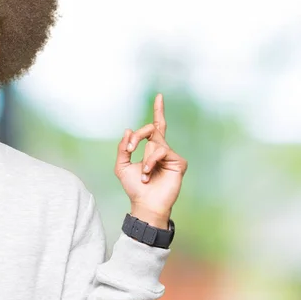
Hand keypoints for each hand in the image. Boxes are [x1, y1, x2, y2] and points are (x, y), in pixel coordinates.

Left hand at [114, 93, 187, 227]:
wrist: (145, 203)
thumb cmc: (134, 187)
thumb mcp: (122, 166)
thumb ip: (123, 147)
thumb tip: (128, 129)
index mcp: (151, 149)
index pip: (155, 127)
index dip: (158, 111)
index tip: (159, 96)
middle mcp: (163, 150)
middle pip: (153, 129)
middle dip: (138, 137)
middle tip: (131, 150)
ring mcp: (172, 156)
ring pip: (155, 143)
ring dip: (145, 158)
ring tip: (144, 173)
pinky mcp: (179, 162)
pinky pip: (162, 151)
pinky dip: (151, 161)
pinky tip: (149, 173)